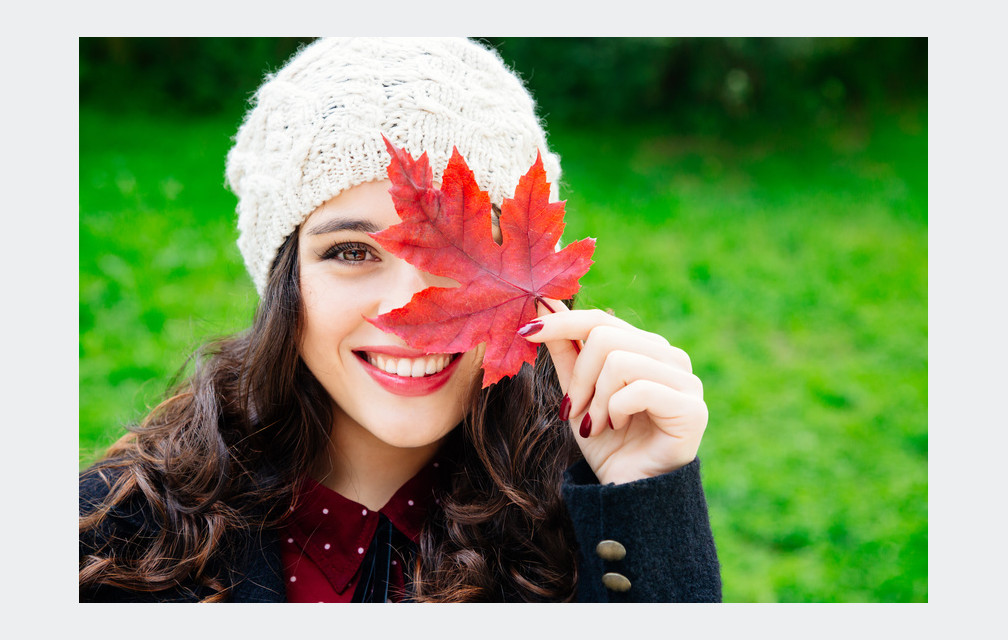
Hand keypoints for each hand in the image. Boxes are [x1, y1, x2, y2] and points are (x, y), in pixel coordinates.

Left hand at [519, 301, 707, 484]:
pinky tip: (617, 427)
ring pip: (620, 361)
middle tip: (574, 410)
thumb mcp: (576, 394)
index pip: (601, 319)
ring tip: (595, 425)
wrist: (627, 494)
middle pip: (606, 336)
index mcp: (645, 349)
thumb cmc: (605, 443)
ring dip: (595, 399)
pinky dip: (615, 410)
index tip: (526, 330)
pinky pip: (639, 389)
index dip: (562, 322)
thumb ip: (566, 352)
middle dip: (578, 377)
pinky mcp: (693, 408)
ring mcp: (687, 381)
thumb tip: (545, 304)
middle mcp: (670, 358)